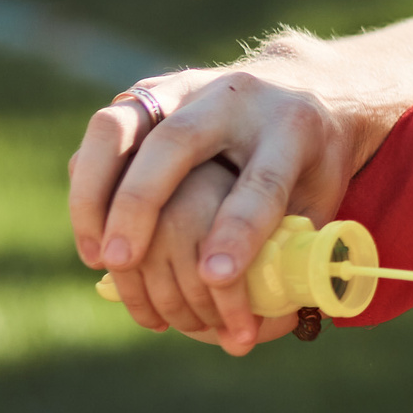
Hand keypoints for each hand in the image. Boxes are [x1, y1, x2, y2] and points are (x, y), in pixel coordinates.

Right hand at [67, 68, 355, 352]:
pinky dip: (88, 180)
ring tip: (98, 256)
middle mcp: (237, 98)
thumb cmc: (314, 164)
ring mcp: (188, 87)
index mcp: (293, 126)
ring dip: (96, 191)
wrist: (308, 88)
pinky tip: (91, 231)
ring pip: (121, 125)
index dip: (237, 230)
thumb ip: (292, 248)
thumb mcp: (324, 201)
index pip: (262, 180)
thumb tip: (256, 325)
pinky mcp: (153, 92)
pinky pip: (106, 131)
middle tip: (123, 261)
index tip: (213, 277)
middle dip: (141, 203)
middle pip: (178, 142)